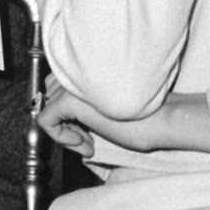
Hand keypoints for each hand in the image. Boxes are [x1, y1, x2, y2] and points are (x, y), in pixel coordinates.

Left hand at [38, 75, 209, 156]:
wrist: (164, 118)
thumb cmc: (147, 115)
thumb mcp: (110, 107)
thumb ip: (87, 103)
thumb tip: (62, 117)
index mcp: (90, 66)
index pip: (60, 84)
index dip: (70, 112)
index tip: (90, 131)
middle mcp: (78, 70)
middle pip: (51, 94)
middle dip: (66, 120)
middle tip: (89, 137)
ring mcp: (72, 83)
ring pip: (47, 108)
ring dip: (65, 130)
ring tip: (88, 140)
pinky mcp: (70, 99)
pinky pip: (46, 121)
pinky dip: (60, 137)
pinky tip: (84, 142)